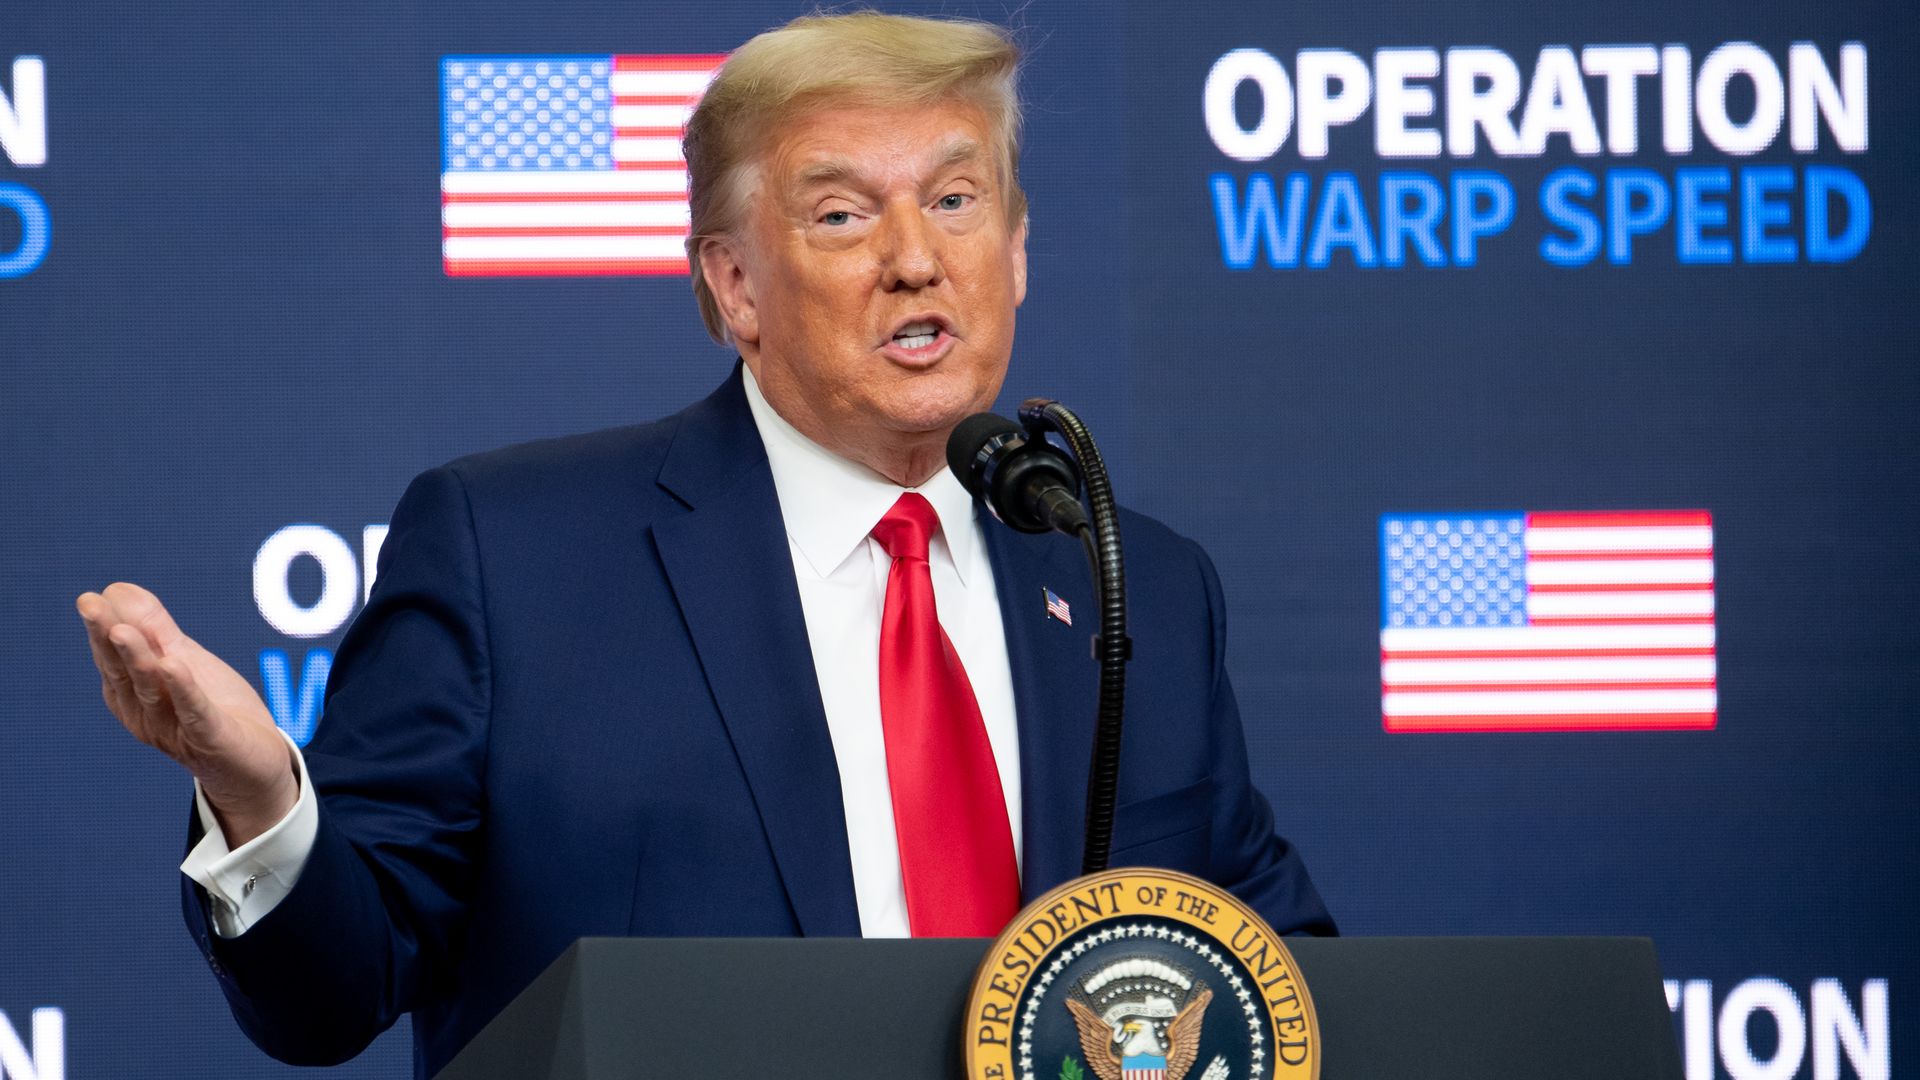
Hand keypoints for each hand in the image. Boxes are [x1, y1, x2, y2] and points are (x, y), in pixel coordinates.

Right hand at [77, 582, 298, 846]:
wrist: (254, 762)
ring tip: (124, 630)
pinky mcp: (210, 740)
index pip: (113, 658)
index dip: (103, 628)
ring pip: (152, 691)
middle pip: (123, 672)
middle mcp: (146, 715)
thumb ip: (156, 630)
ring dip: (138, 658)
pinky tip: (174, 666)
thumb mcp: (184, 661)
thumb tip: (119, 589)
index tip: (94, 597)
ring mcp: (175, 731)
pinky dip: (184, 689)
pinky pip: (195, 713)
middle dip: (106, 638)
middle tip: (90, 606)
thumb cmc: (214, 707)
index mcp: (134, 695)